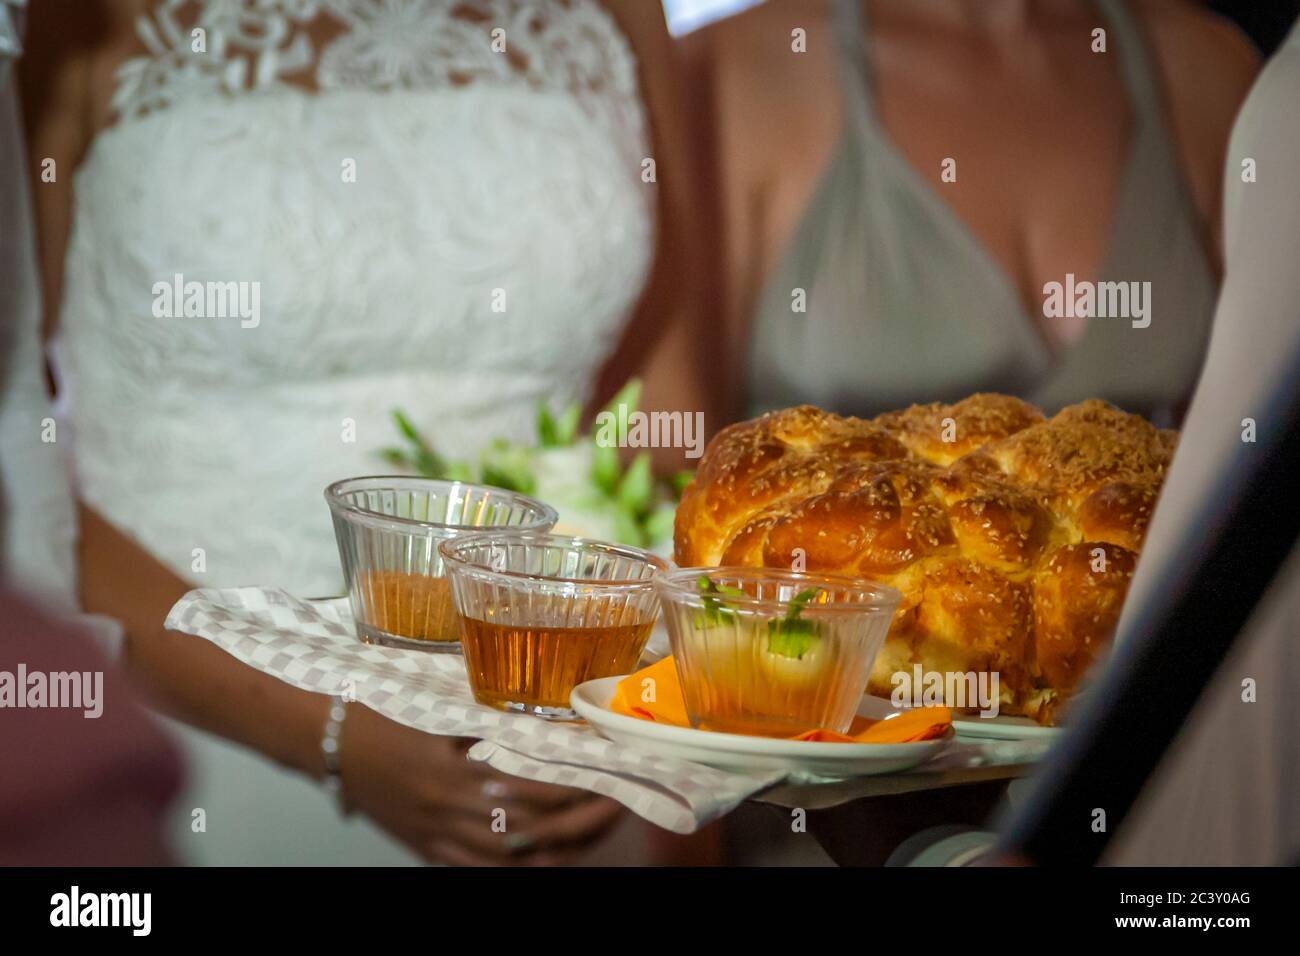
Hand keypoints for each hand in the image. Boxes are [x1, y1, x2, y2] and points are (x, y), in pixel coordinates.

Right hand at [338, 703, 625, 864]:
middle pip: (528, 829)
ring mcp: (435, 835)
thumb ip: (485, 730)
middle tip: (612, 808)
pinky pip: (470, 870)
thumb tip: (532, 731)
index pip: (530, 791)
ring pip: (505, 858)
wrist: (331, 744)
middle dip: (576, 823)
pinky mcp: (422, 848)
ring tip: (585, 840)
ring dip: (551, 852)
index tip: (604, 780)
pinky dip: (507, 870)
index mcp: (457, 772)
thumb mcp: (442, 719)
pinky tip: (536, 864)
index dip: (572, 792)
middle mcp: (450, 809)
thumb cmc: (384, 720)